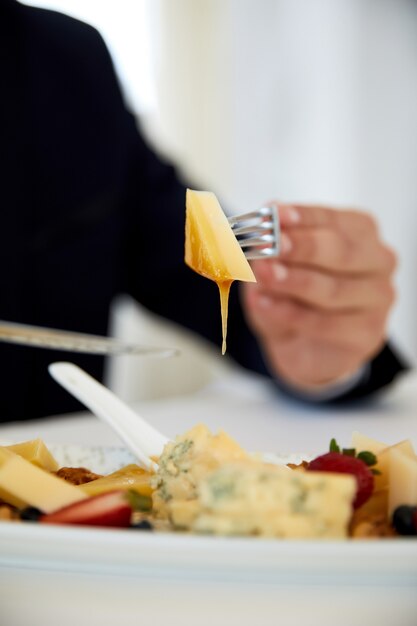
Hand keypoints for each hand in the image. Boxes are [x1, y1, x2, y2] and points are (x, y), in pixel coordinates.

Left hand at [241, 202, 396, 391]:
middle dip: (301, 247)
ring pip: (333, 289)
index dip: (301, 217)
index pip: (330, 219)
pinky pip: (327, 323)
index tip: (273, 214)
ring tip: (263, 275)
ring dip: (293, 281)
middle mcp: (378, 260)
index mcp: (359, 231)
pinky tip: (264, 305)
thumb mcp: (275, 267)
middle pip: (340, 251)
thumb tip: (258, 233)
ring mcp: (378, 298)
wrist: (305, 346)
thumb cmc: (294, 296)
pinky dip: (291, 314)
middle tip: (269, 246)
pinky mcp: (369, 333)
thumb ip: (271, 250)